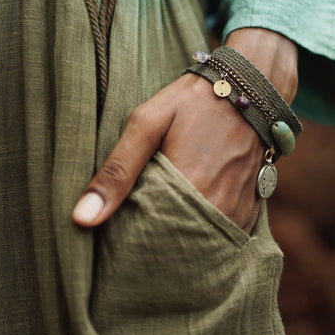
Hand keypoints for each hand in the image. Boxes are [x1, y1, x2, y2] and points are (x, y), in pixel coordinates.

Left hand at [72, 28, 297, 233]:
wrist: (249, 88)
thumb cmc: (194, 101)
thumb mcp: (147, 123)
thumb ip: (117, 171)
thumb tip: (82, 218)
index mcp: (188, 188)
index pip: (148, 239)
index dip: (130, 240)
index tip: (118, 236)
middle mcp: (217, 207)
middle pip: (176, 246)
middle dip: (155, 243)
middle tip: (138, 230)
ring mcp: (238, 211)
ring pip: (201, 243)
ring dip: (182, 239)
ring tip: (163, 225)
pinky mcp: (252, 209)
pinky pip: (224, 236)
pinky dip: (205, 232)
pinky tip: (191, 219)